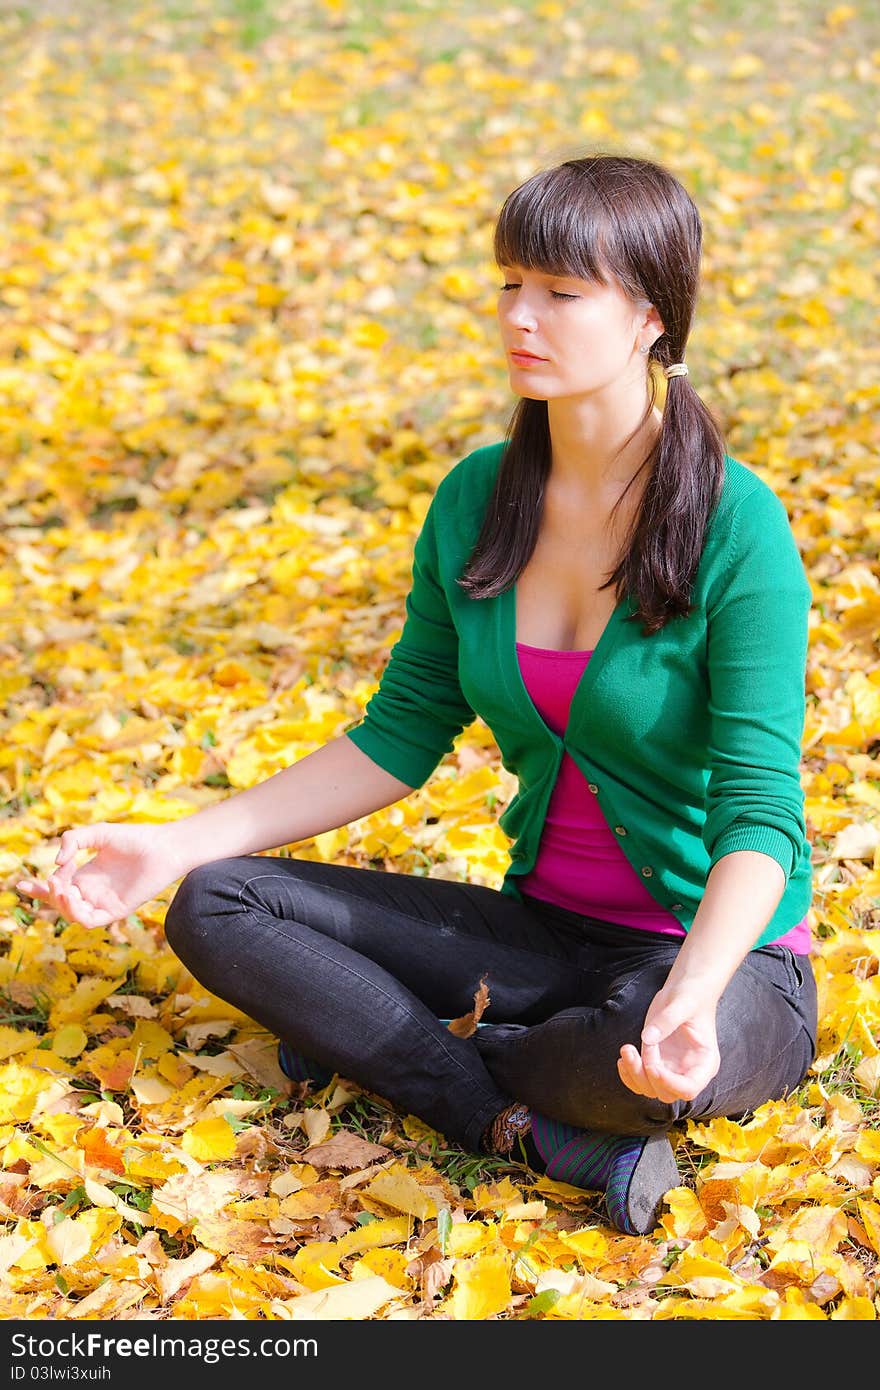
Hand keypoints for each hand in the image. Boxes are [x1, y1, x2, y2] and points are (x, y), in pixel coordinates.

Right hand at [15, 822, 186, 928]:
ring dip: (62, 905)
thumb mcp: (97, 834)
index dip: (38, 890)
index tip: (21, 884)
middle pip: (61, 904)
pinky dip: (78, 913)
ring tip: (62, 888)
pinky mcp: (117, 910)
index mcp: (86, 876)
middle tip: (52, 882)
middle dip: (48, 896)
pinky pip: (92, 920)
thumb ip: (73, 840)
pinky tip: (73, 897)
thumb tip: (57, 863)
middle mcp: (93, 892)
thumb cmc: (134, 838)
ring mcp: (105, 903)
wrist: (164, 847)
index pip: (57, 889)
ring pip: (73, 915)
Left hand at [617, 984, 719, 1103]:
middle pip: (667, 1093)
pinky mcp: (657, 1061)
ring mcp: (672, 1068)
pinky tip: (623, 1058)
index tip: (653, 1067)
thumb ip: (667, 1020)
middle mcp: (689, 1071)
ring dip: (634, 1074)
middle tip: (642, 1045)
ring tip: (627, 1049)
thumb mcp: (683, 1003)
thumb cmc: (692, 995)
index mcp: (705, 1062)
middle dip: (648, 1074)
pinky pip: (641, 1079)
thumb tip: (647, 1038)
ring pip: (650, 1089)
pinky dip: (629, 1074)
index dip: (670, 1084)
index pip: (689, 1088)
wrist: (684, 989)